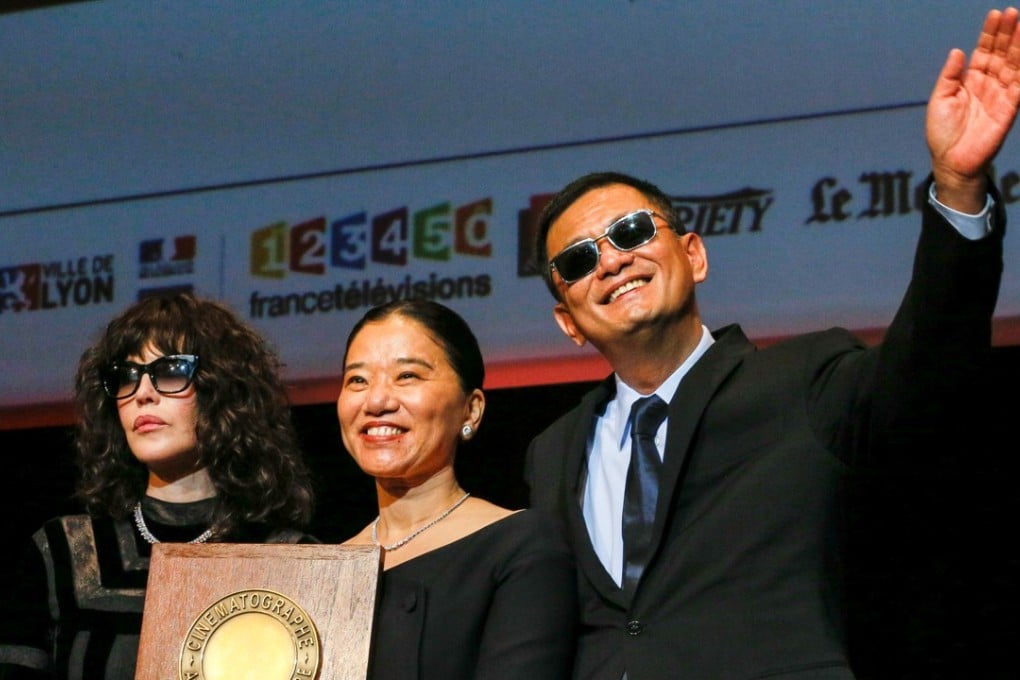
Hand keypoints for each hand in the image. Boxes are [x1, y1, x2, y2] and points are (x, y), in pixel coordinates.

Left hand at [927, 7, 1019, 211]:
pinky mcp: (1009, 109)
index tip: (995, 14)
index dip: (990, 34)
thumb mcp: (940, 99)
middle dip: (1006, 33)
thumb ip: (950, 75)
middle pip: (1001, 54)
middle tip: (1012, 12)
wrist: (950, 161)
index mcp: (970, 81)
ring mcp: (1000, 96)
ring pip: (1013, 65)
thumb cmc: (942, 133)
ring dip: (1018, 46)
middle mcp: (988, 85)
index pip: (984, 52)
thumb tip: (958, 51)